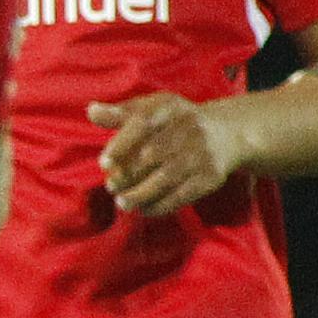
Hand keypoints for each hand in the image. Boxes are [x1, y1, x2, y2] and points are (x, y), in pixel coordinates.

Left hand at [86, 92, 244, 217]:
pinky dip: (160, 205)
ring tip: (121, 203)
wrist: (225, 133)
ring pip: (166, 178)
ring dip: (140, 194)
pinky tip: (143, 209)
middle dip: (127, 174)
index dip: (121, 144)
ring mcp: (202, 153)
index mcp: (169, 107)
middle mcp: (189, 127)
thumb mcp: (151, 109)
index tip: (103, 163)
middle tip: (111, 186)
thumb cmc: (174, 121)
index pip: (142, 122)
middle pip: (152, 154)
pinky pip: (182, 195)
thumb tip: (91, 111)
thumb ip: (120, 112)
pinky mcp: (210, 176)